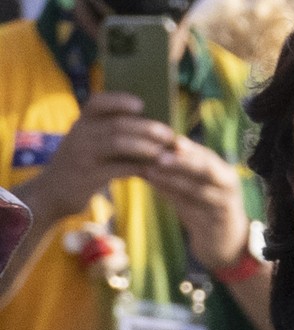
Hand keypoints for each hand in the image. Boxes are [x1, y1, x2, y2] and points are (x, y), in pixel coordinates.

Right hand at [28, 93, 174, 221]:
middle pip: (117, 124)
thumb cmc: (82, 165)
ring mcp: (82, 154)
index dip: (120, 101)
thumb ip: (110, 133)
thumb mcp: (89, 143)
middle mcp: (80, 134)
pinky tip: (152, 170)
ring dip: (145, 147)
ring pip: (118, 144)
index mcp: (81, 122)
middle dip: (147, 128)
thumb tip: (152, 127)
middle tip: (169, 135)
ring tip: (164, 152)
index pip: (99, 102)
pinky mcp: (87, 176)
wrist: (52, 193)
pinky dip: (138, 167)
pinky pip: (118, 168)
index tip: (141, 105)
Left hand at [142, 136, 248, 270]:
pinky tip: (157, 190)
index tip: (166, 138)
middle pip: (206, 169)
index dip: (187, 147)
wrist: (224, 242)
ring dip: (173, 180)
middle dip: (182, 161)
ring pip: (198, 190)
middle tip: (158, 155)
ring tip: (150, 171)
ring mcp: (223, 205)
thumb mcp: (197, 187)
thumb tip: (150, 149)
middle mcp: (228, 186)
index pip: (205, 155)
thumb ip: (180, 171)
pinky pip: (192, 209)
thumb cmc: (206, 208)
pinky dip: (174, 198)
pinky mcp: (215, 223)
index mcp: (224, 173)